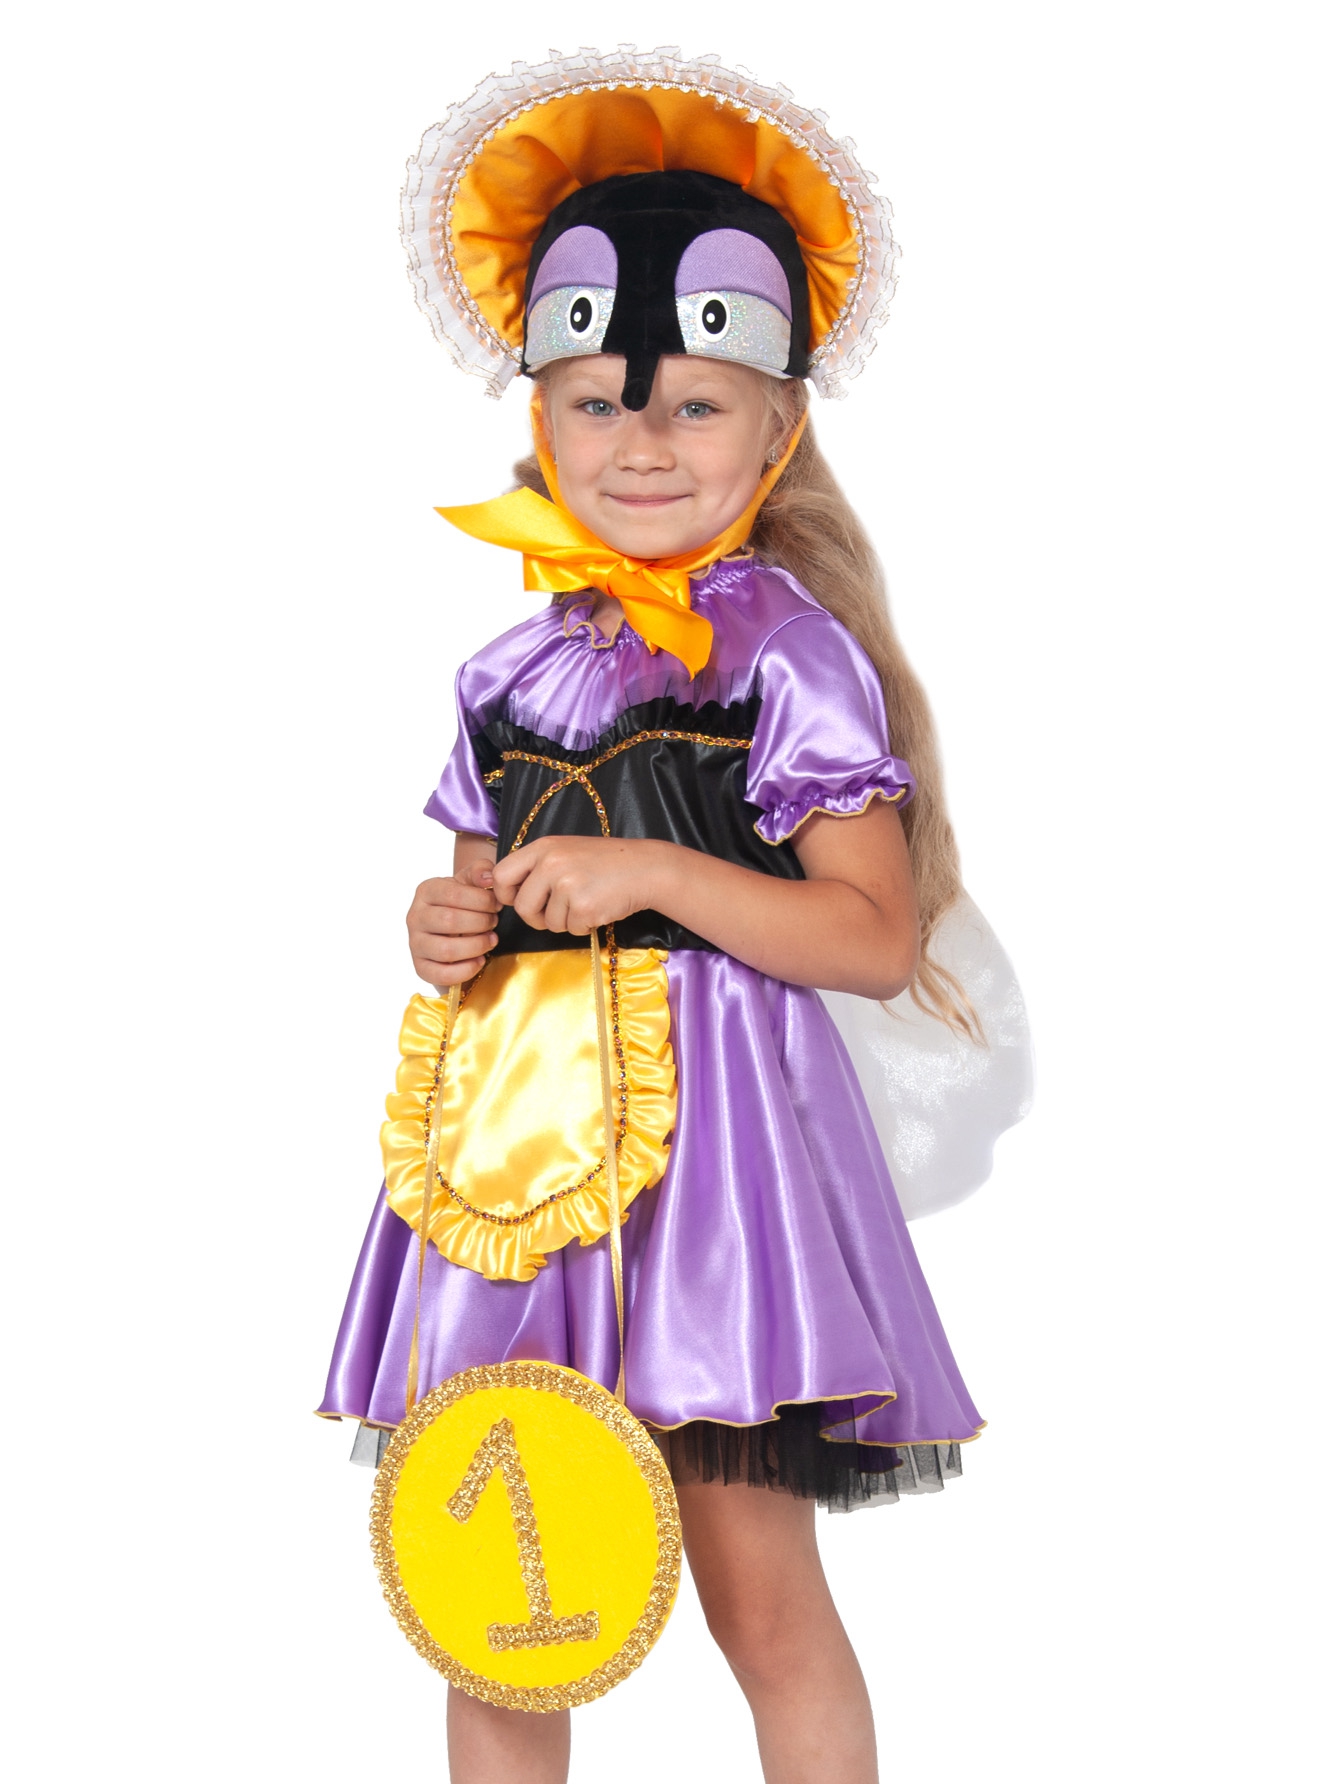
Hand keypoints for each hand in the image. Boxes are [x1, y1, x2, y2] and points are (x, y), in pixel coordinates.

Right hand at [406, 859, 500, 986]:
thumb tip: (488, 877)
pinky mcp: (421, 967)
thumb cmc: (462, 905)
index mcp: (426, 891)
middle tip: (494, 922)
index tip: (497, 905)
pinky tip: (481, 961)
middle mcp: (415, 916)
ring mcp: (415, 944)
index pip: (454, 894)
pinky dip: (466, 969)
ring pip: (446, 950)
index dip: (481, 901)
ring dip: (476, 946)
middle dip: (480, 923)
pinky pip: (441, 974)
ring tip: (491, 940)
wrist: (452, 932)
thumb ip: (480, 872)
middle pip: (449, 921)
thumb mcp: (470, 883)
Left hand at [490, 835, 666, 935]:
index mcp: (543, 847)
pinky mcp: (584, 907)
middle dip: (536, 917)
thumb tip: (503, 890)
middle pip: (522, 906)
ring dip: (565, 921)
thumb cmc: (605, 862)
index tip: (518, 900)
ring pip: (548, 923)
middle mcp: (551, 864)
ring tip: (585, 902)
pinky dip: (584, 926)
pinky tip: (598, 907)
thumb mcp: (566, 851)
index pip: (501, 874)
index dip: (506, 894)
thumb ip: (537, 866)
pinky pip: (572, 929)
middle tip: (554, 913)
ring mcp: (567, 885)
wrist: (645, 868)